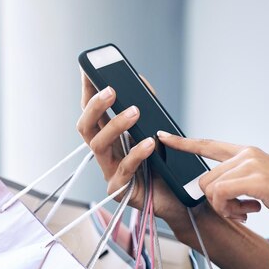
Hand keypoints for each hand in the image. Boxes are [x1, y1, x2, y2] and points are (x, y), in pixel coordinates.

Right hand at [77, 71, 186, 224]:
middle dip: (95, 106)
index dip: (88, 91)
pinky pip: (124, 169)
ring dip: (116, 125)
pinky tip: (150, 143)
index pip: (92, 112)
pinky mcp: (120, 190)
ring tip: (135, 111)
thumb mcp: (157, 132)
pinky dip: (137, 153)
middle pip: (85, 127)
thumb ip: (148, 109)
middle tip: (111, 90)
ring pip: (99, 145)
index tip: (88, 70)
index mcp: (111, 139)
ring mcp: (110, 173)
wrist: (183, 199)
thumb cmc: (167, 166)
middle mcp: (106, 154)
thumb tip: (140, 80)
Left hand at [157, 132, 268, 237]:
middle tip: (241, 211)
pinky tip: (251, 212)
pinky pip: (221, 195)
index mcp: (249, 153)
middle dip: (217, 201)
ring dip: (225, 208)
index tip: (164, 137)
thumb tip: (212, 190)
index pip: (209, 145)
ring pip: (211, 187)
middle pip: (206, 178)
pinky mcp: (256, 179)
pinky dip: (230, 210)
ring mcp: (252, 164)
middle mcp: (248, 154)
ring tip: (248, 211)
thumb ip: (239, 181)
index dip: (184, 143)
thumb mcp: (262, 185)